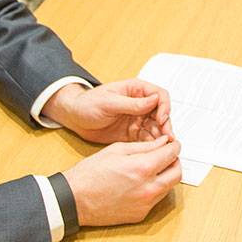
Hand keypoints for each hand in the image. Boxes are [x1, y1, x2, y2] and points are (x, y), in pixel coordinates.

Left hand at [42, 79, 174, 144]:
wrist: (75, 118)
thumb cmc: (87, 103)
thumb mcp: (108, 102)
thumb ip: (132, 103)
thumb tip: (153, 100)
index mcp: (136, 90)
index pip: (159, 95)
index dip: (164, 107)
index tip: (162, 119)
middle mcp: (140, 104)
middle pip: (161, 113)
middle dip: (165, 125)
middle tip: (167, 138)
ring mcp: (137, 119)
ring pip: (156, 127)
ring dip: (160, 136)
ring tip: (161, 146)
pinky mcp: (132, 132)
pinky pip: (146, 138)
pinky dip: (152, 144)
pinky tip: (153, 150)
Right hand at [62, 134, 181, 226]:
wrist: (74, 200)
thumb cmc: (90, 174)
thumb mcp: (117, 150)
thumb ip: (144, 146)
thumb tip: (162, 143)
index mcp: (143, 168)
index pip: (172, 154)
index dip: (174, 146)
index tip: (172, 144)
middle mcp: (149, 188)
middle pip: (177, 173)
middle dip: (175, 162)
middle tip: (167, 156)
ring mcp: (146, 204)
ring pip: (169, 188)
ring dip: (166, 176)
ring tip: (152, 169)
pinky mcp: (140, 214)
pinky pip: (157, 200)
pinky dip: (155, 190)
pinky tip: (142, 183)